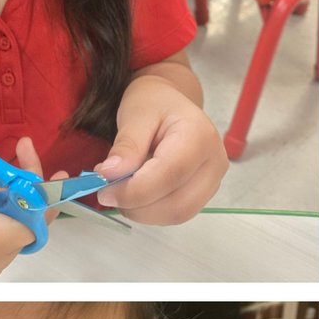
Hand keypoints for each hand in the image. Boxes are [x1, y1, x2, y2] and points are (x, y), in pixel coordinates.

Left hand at [93, 82, 226, 223]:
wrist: (170, 105)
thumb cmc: (154, 104)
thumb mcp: (135, 115)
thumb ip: (126, 146)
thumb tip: (110, 175)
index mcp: (200, 136)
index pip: (170, 174)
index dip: (135, 190)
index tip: (104, 190)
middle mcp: (215, 162)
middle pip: (178, 203)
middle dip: (137, 206)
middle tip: (108, 193)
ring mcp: (212, 182)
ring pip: (178, 214)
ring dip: (142, 211)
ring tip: (122, 190)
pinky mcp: (203, 195)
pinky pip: (176, 214)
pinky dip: (151, 211)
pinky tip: (137, 193)